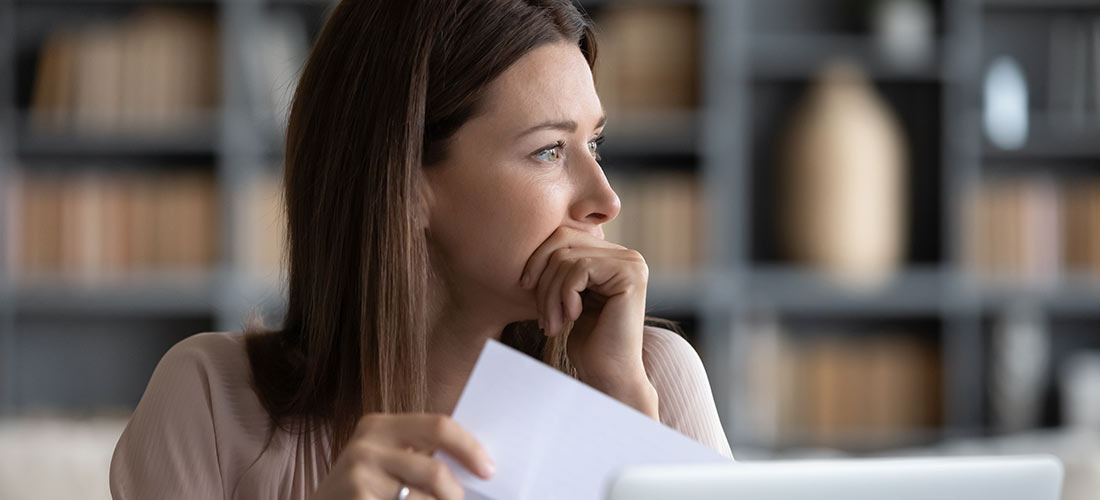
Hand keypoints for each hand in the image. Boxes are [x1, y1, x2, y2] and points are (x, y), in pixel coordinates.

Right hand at [310, 413, 493, 499]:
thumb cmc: (363, 487)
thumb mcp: (384, 459)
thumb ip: (419, 453)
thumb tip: (475, 462)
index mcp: (379, 426)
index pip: (439, 426)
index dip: (470, 448)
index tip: (489, 470)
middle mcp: (365, 447)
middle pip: (435, 472)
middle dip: (455, 494)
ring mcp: (357, 479)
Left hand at [519, 227, 657, 416]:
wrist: (608, 375)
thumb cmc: (587, 343)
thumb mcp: (568, 297)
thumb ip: (561, 267)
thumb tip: (532, 240)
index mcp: (611, 256)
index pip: (563, 236)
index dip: (537, 259)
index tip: (525, 289)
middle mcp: (627, 254)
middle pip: (563, 241)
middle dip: (542, 277)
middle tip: (541, 314)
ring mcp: (632, 262)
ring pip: (567, 258)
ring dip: (550, 295)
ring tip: (552, 324)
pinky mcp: (631, 274)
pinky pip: (579, 269)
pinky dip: (565, 296)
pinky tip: (571, 318)